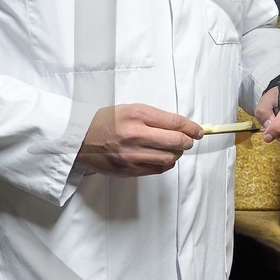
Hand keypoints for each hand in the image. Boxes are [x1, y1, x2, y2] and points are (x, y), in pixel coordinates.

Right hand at [75, 104, 203, 176]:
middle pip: (176, 141)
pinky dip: (166, 163)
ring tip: (174, 148)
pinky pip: (158, 169)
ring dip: (177, 153)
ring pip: (170, 158)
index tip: (199, 131)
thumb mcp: (131, 109)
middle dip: (187, 141)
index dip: (192, 128)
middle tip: (189, 140)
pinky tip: (163, 157)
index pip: (175, 123)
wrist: (80, 139)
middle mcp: (135, 135)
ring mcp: (132, 155)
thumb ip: (156, 117)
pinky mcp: (129, 170)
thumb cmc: (106, 121)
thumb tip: (182, 126)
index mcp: (137, 115)